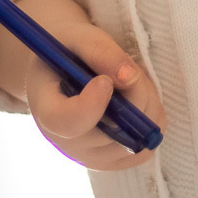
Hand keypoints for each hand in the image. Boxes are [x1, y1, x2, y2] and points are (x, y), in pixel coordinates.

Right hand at [0, 0, 166, 170]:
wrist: (66, 67)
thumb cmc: (68, 49)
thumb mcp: (77, 37)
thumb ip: (100, 52)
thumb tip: (129, 78)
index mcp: (46, 109)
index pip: (68, 123)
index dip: (92, 105)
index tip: (105, 80)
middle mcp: (65, 142)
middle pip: (111, 132)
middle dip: (133, 94)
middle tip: (130, 67)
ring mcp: (88, 156)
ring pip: (135, 139)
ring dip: (145, 104)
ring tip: (132, 81)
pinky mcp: (111, 160)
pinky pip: (144, 149)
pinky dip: (150, 119)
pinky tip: (137, 99)